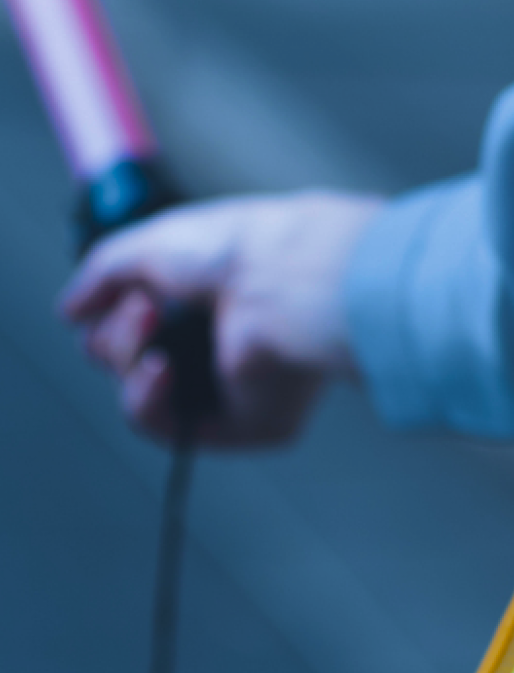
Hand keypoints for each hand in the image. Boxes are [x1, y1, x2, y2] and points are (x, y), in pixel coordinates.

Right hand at [60, 191, 383, 448]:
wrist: (283, 278)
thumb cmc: (235, 250)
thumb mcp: (148, 244)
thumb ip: (101, 275)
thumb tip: (69, 309)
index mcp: (209, 296)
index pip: (138, 318)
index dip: (112, 308)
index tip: (115, 288)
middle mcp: (222, 341)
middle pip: (129, 358)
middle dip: (118, 331)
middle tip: (143, 305)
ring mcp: (234, 386)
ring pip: (140, 394)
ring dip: (126, 359)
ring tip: (149, 324)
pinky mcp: (244, 424)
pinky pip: (169, 428)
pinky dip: (146, 399)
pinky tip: (159, 369)